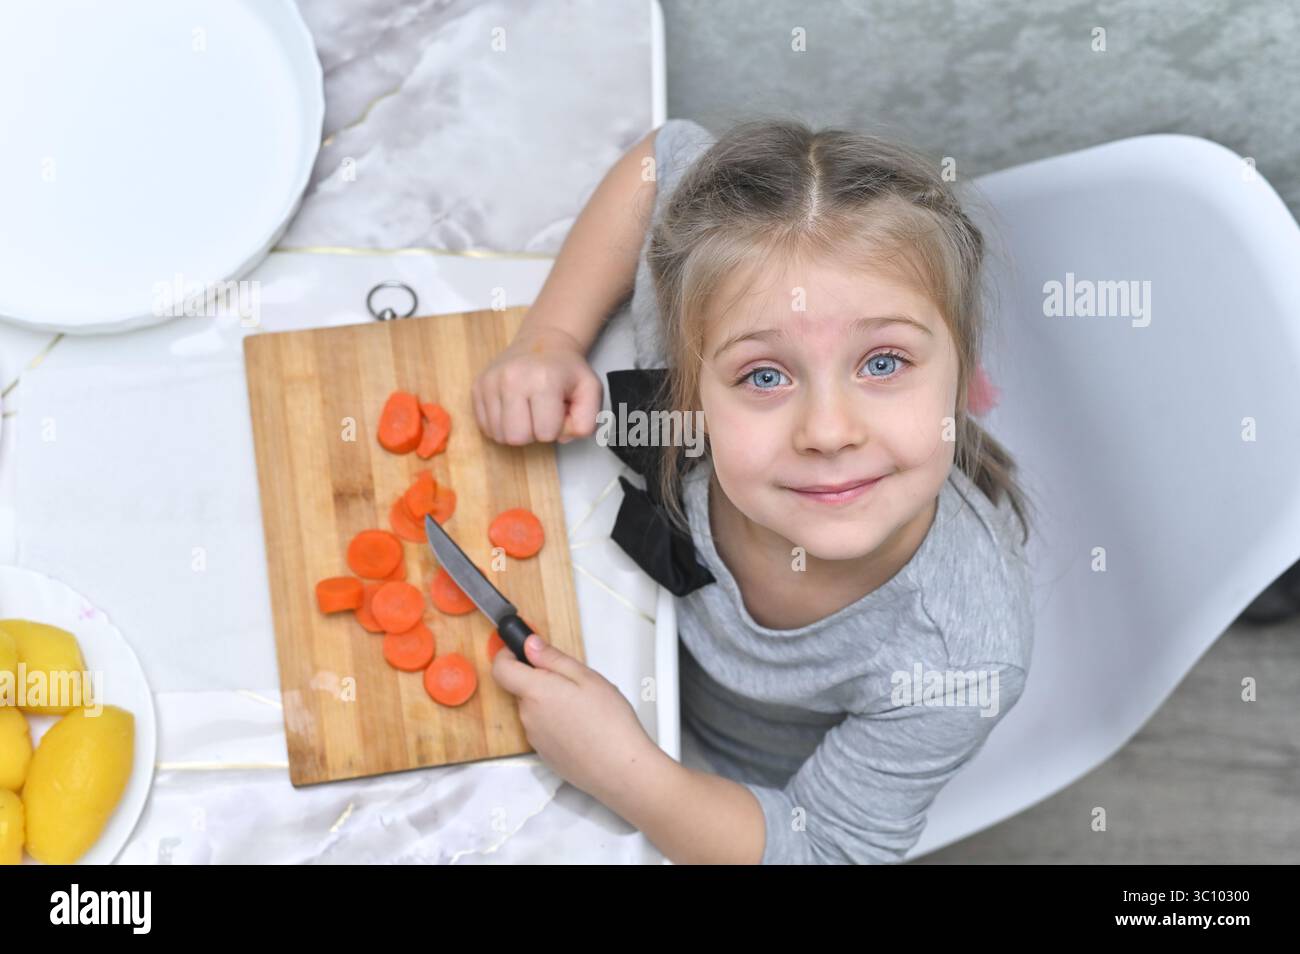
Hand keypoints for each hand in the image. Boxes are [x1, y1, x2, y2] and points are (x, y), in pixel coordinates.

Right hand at [471, 324, 602, 445]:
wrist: (543, 343)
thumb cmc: (567, 370)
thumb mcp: (591, 391)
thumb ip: (587, 421)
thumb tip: (561, 436)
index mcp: (544, 380)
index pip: (545, 434)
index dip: (555, 429)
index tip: (557, 410)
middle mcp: (512, 379)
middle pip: (516, 438)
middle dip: (532, 433)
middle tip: (541, 414)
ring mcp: (491, 382)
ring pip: (498, 435)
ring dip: (515, 430)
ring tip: (527, 409)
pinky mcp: (477, 386)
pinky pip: (485, 427)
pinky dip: (501, 425)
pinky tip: (513, 409)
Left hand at [491, 632, 658, 801]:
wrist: (620, 769)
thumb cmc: (609, 723)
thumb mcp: (586, 677)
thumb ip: (552, 658)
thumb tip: (529, 645)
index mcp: (536, 693)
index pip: (501, 669)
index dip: (507, 655)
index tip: (521, 651)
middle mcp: (528, 716)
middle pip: (522, 690)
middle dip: (541, 681)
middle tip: (574, 683)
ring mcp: (535, 738)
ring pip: (535, 710)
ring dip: (551, 703)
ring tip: (585, 708)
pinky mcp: (545, 755)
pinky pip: (544, 729)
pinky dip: (557, 723)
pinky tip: (583, 728)